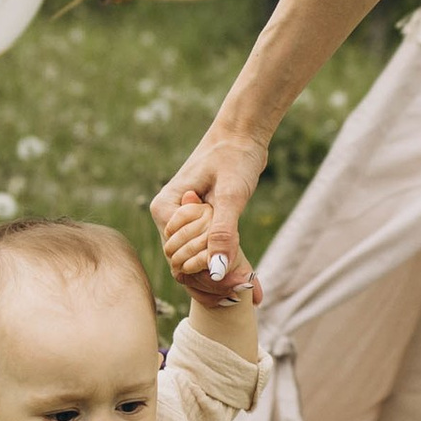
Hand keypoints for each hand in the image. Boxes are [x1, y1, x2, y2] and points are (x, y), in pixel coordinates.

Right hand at [151, 121, 266, 280]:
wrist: (242, 134)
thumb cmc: (234, 157)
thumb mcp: (232, 195)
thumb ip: (222, 233)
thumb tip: (215, 271)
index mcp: (166, 210)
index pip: (179, 258)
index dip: (207, 271)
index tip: (240, 278)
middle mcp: (168, 218)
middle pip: (185, 266)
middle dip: (215, 280)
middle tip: (250, 283)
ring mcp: (182, 223)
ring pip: (195, 265)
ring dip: (221, 279)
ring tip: (254, 286)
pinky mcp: (199, 225)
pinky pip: (207, 255)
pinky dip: (227, 268)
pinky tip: (253, 283)